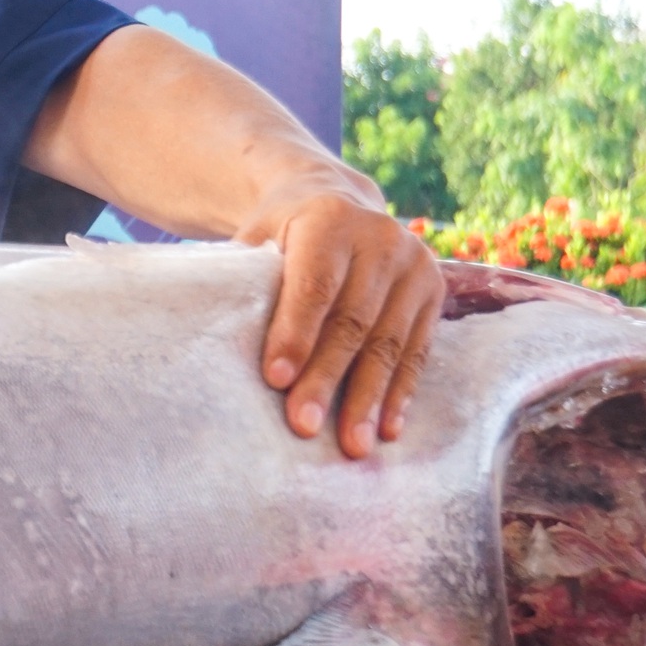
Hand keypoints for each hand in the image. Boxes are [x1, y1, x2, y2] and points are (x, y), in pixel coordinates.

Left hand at [239, 178, 445, 457]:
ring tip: (352, 444)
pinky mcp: (434, 290)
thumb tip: (211, 337)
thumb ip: (245, 279)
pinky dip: (400, 392)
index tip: (276, 380)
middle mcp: (380, 239)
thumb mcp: (257, 238)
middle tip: (304, 425)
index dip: (296, 334)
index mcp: (329, 221)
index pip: (314, 285)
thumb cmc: (281, 234)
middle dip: (327, 378)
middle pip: (352, 320)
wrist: (335, 200)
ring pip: (388, 342)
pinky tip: (387, 429)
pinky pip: (416, 350)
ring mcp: (414, 265)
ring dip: (368, 398)